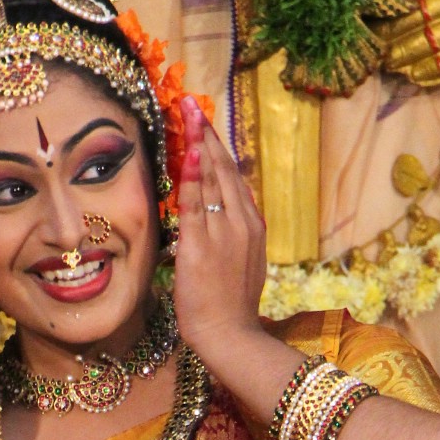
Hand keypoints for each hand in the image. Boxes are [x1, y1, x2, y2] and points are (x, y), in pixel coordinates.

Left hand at [172, 97, 268, 378]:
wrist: (231, 335)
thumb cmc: (232, 308)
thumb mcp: (242, 265)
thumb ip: (233, 237)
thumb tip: (220, 219)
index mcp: (252, 226)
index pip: (233, 178)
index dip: (219, 149)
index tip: (207, 125)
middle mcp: (241, 222)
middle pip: (223, 169)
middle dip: (207, 134)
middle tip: (192, 104)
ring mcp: (223, 232)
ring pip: (210, 179)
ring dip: (198, 144)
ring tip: (187, 114)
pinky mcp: (201, 245)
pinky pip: (195, 204)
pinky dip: (192, 176)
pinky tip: (189, 152)